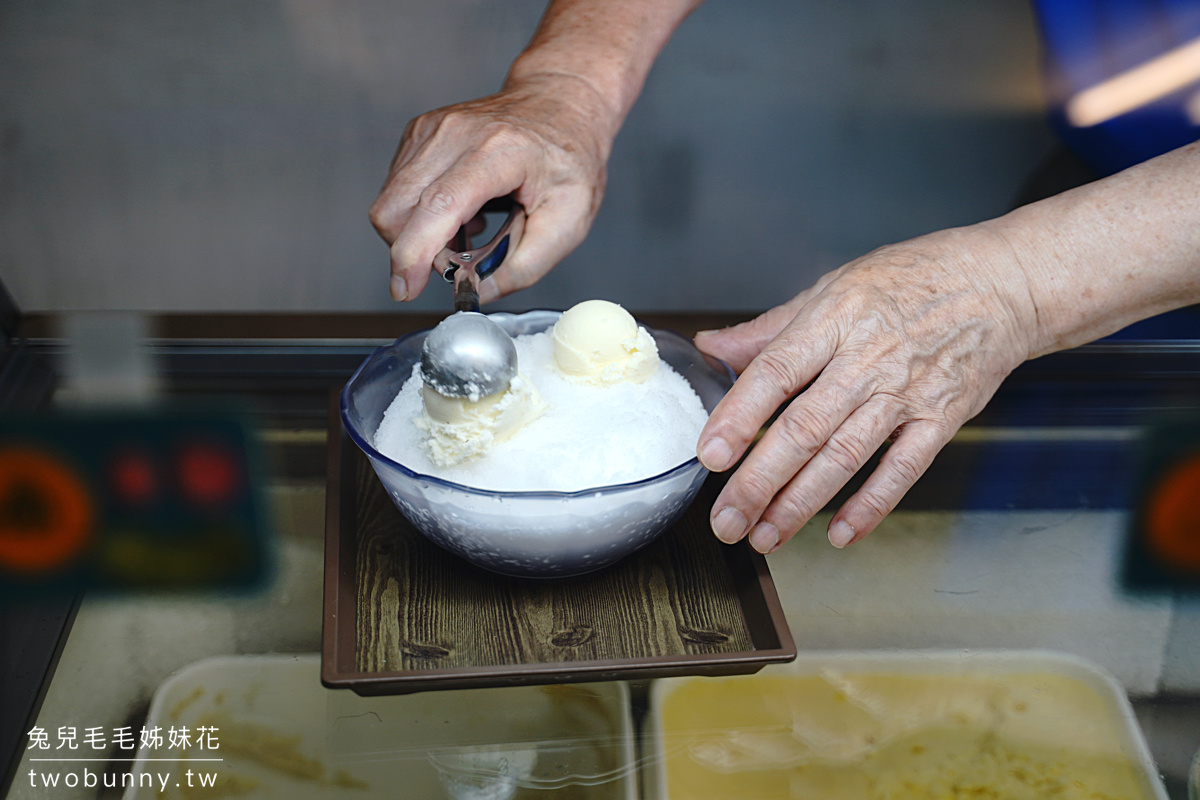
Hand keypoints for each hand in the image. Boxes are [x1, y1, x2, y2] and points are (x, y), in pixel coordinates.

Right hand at [369, 73, 616, 302]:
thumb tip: (477, 292)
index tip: (406, 287)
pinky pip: (397, 189)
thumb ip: (524, 267)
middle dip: (414, 252)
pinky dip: (420, 214)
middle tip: (457, 261)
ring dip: (418, 233)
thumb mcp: (569, 222)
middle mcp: (456, 133)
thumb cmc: (570, 157)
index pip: (440, 204)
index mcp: (499, 151)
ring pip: (391, 202)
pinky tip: (460, 210)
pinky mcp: (418, 133)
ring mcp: (432, 129)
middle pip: (397, 208)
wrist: (561, 104)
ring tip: (468, 229)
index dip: (415, 252)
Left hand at [693, 224, 1036, 552]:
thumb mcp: (832, 288)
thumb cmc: (912, 280)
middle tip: (727, 520)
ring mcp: (906, 393)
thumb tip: (712, 345)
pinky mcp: (940, 419)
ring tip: (765, 536)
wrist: (1001, 284)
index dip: (739, 417)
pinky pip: (902, 470)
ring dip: (801, 503)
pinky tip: (839, 533)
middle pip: (804, 428)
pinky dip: (870, 504)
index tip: (710, 455)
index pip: (775, 373)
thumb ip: (770, 329)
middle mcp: (867, 360)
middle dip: (760, 481)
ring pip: (845, 457)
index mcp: (833, 320)